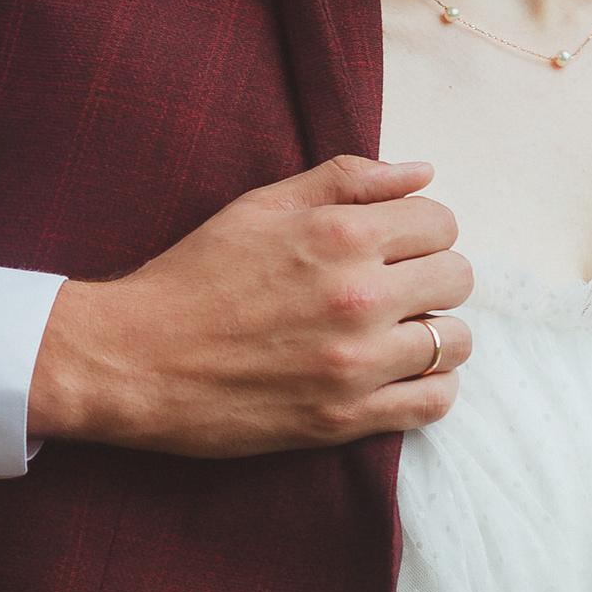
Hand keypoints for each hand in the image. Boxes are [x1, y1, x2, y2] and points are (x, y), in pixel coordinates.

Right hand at [29, 156, 471, 456]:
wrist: (134, 359)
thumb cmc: (195, 275)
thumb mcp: (262, 205)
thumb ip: (347, 180)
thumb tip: (421, 173)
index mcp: (340, 234)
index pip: (440, 221)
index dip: (421, 229)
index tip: (395, 246)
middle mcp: (358, 296)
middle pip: (457, 278)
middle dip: (433, 277)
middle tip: (397, 289)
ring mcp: (355, 362)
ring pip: (455, 343)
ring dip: (434, 334)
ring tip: (397, 335)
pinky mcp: (345, 417)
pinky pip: (434, 402)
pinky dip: (428, 388)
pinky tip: (396, 376)